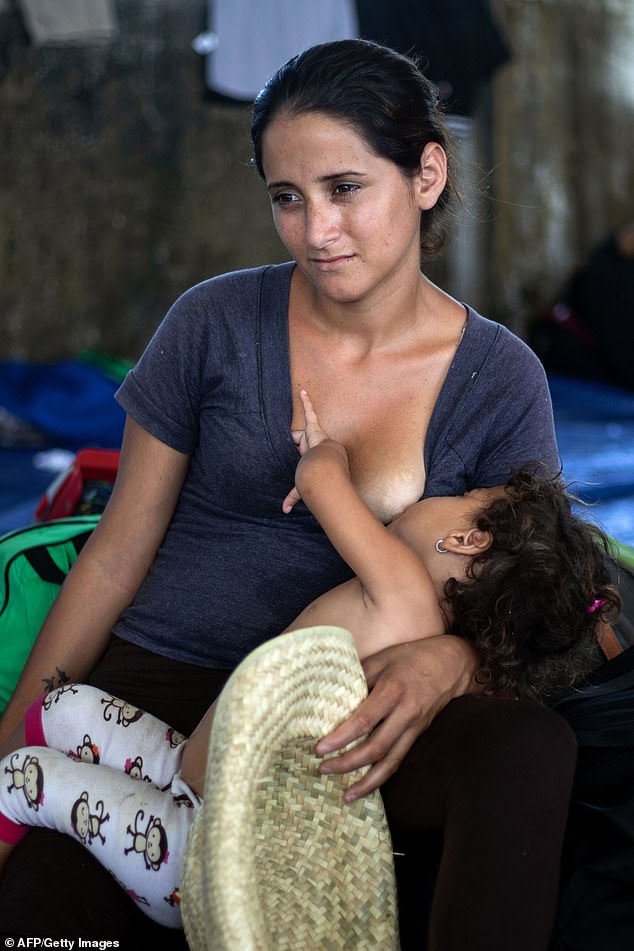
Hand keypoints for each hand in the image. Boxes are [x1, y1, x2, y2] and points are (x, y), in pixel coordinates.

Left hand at [283, 390, 343, 512]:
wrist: (323, 467)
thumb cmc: (314, 475)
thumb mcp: (299, 486)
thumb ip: (292, 496)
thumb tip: (283, 511)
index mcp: (311, 456)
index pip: (303, 451)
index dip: (301, 450)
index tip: (300, 450)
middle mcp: (314, 444)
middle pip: (300, 441)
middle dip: (300, 442)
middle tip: (298, 444)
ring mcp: (314, 434)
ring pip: (302, 432)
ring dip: (302, 433)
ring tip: (301, 425)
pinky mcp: (313, 426)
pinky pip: (310, 411)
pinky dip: (306, 401)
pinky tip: (302, 391)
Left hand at [315, 636, 478, 800]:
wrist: (453, 663)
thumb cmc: (413, 656)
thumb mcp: (382, 659)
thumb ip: (358, 676)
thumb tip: (332, 692)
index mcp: (393, 690)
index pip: (364, 720)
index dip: (341, 737)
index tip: (320, 748)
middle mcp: (406, 713)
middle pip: (376, 747)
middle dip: (348, 763)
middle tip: (323, 769)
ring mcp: (415, 726)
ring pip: (390, 761)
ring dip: (367, 781)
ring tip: (346, 795)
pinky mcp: (419, 734)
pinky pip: (400, 759)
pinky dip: (383, 776)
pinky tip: (367, 785)